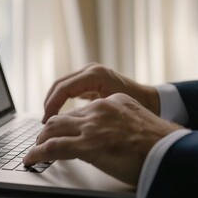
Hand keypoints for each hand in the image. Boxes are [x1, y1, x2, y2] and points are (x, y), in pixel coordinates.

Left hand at [23, 93, 181, 185]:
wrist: (169, 148)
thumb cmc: (158, 139)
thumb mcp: (135, 118)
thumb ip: (118, 119)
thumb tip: (109, 130)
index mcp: (110, 102)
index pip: (78, 109)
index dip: (65, 119)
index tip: (59, 126)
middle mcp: (97, 109)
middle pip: (61, 116)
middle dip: (47, 128)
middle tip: (41, 138)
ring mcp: (91, 126)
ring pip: (53, 129)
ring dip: (40, 140)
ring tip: (34, 148)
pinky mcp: (87, 145)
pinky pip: (53, 147)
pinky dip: (38, 153)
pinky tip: (31, 158)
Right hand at [42, 63, 159, 122]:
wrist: (153, 101)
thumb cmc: (136, 107)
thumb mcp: (111, 111)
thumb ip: (89, 115)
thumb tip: (67, 127)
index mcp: (95, 75)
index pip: (63, 88)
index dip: (52, 105)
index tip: (47, 121)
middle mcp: (91, 71)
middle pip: (60, 85)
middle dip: (49, 103)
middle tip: (44, 122)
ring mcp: (90, 74)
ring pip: (63, 86)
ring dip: (54, 101)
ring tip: (49, 120)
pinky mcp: (91, 80)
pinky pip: (70, 89)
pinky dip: (62, 100)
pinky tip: (60, 114)